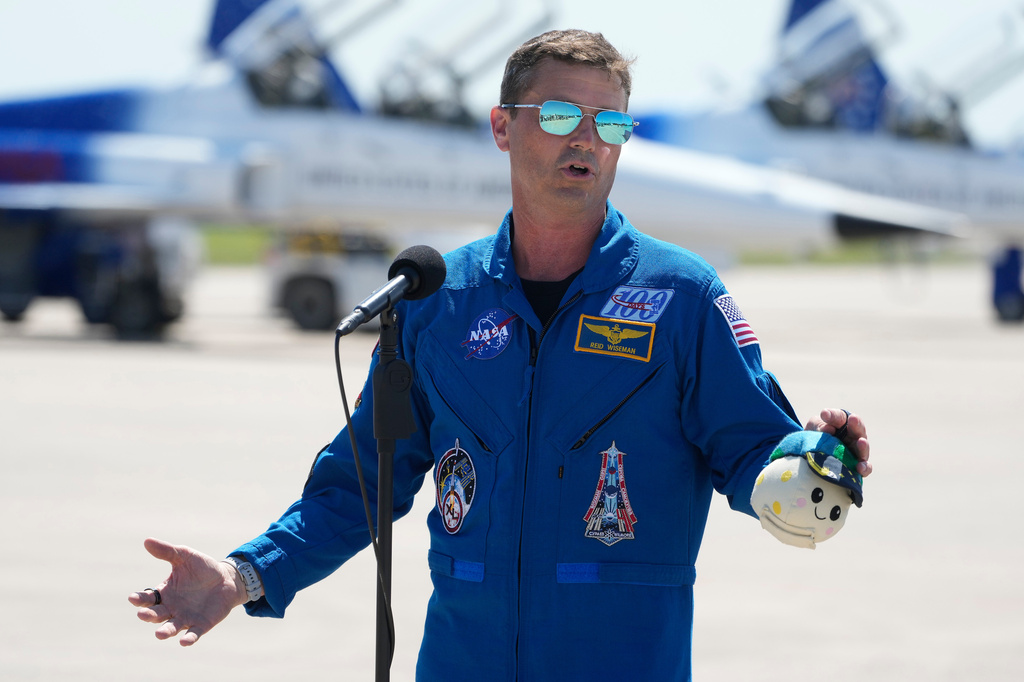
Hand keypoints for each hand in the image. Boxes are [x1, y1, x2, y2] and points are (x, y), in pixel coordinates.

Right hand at [128, 538, 247, 645]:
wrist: (227, 578)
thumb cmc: (202, 568)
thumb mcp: (185, 556)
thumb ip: (167, 551)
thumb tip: (147, 541)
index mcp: (164, 593)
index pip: (148, 598)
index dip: (139, 599)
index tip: (132, 598)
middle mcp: (171, 608)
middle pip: (156, 615)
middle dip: (149, 615)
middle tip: (143, 614)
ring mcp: (185, 618)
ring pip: (171, 628)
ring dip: (165, 631)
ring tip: (159, 634)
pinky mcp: (201, 625)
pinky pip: (193, 634)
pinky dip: (188, 639)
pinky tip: (184, 642)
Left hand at [805, 408, 871, 476]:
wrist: (812, 455)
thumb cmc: (816, 435)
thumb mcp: (814, 426)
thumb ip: (819, 425)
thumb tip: (829, 429)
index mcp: (843, 423)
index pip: (840, 417)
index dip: (833, 416)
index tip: (825, 415)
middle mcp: (853, 436)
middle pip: (858, 429)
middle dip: (856, 424)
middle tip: (853, 419)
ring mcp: (857, 452)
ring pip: (864, 449)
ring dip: (863, 446)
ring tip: (861, 442)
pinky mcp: (857, 468)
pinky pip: (865, 468)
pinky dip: (865, 468)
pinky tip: (860, 467)